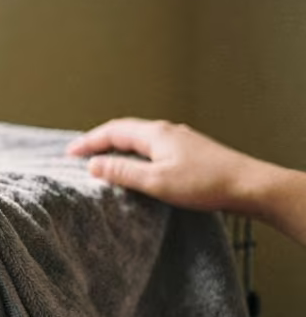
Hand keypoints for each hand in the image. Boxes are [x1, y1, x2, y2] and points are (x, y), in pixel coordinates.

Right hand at [66, 118, 262, 212]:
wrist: (248, 185)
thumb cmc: (205, 183)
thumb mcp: (156, 181)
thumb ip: (122, 172)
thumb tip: (94, 165)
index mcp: (154, 134)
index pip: (112, 132)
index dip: (88, 142)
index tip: (69, 153)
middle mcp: (166, 130)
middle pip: (124, 130)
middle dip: (99, 141)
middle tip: (80, 154)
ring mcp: (180, 139)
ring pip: (140, 138)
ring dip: (118, 147)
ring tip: (103, 160)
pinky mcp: (189, 151)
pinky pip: (153, 147)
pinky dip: (135, 153)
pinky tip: (137, 166)